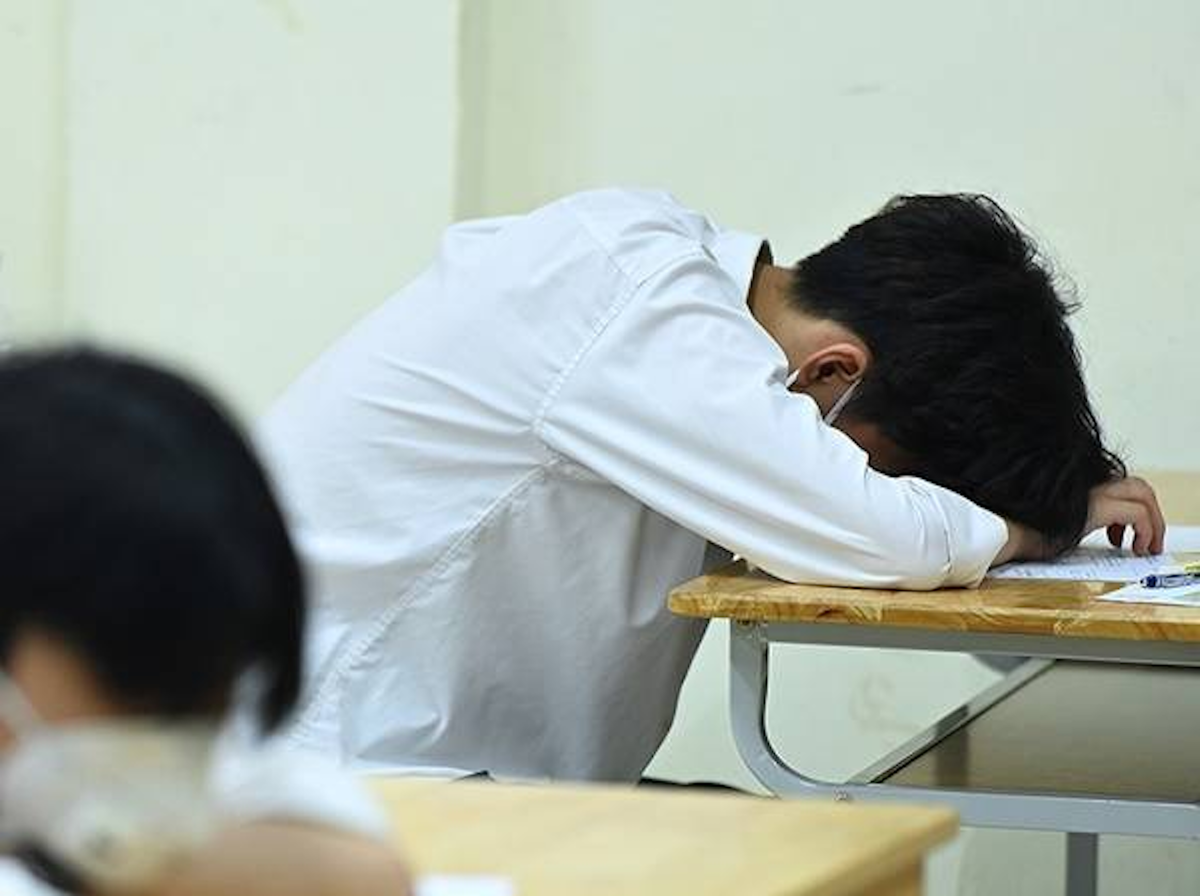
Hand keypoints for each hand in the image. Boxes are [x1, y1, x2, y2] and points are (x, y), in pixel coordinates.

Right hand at [995, 476, 1165, 564]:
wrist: (1006, 532)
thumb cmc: (1022, 532)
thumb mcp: (1057, 523)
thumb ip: (1077, 520)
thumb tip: (1090, 532)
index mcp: (1079, 486)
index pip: (1120, 487)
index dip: (1131, 511)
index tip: (1120, 537)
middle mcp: (1089, 484)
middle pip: (1138, 487)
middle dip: (1151, 515)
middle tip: (1144, 541)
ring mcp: (1093, 492)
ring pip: (1143, 495)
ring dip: (1153, 522)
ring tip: (1145, 546)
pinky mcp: (1096, 506)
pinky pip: (1138, 514)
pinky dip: (1145, 531)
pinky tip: (1134, 547)